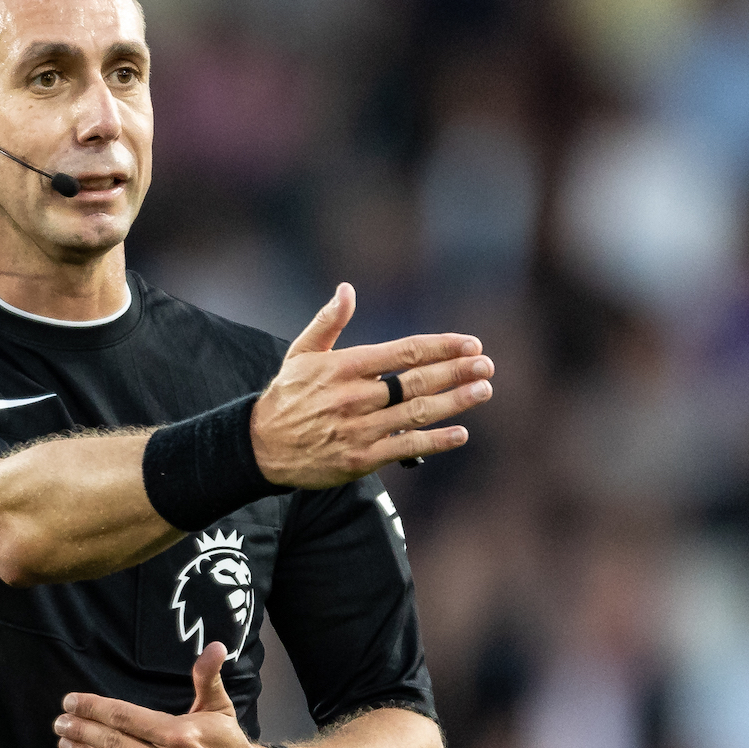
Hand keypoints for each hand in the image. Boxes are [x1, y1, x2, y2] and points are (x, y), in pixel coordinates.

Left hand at [55, 642, 280, 747]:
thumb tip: (214, 646)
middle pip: (112, 744)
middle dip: (81, 731)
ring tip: (64, 743)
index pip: (125, 718)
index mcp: (181, 735)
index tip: (71, 701)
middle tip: (60, 722)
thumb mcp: (220, 708)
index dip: (93, 708)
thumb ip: (207, 677)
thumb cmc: (229, 746)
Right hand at [251, 283, 492, 487]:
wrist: (261, 446)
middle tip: (487, 366)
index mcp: (345, 366)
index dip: (440, 347)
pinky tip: (460, 433)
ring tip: (483, 391)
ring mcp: (360, 429)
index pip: (403, 352)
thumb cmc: (287, 396)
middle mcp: (355, 396)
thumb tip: (347, 289)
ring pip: (417, 413)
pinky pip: (406, 447)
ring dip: (455, 402)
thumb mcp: (301, 353)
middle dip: (456, 371)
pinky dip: (435, 440)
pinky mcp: (361, 459)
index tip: (470, 343)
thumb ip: (328, 321)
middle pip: (417, 381)